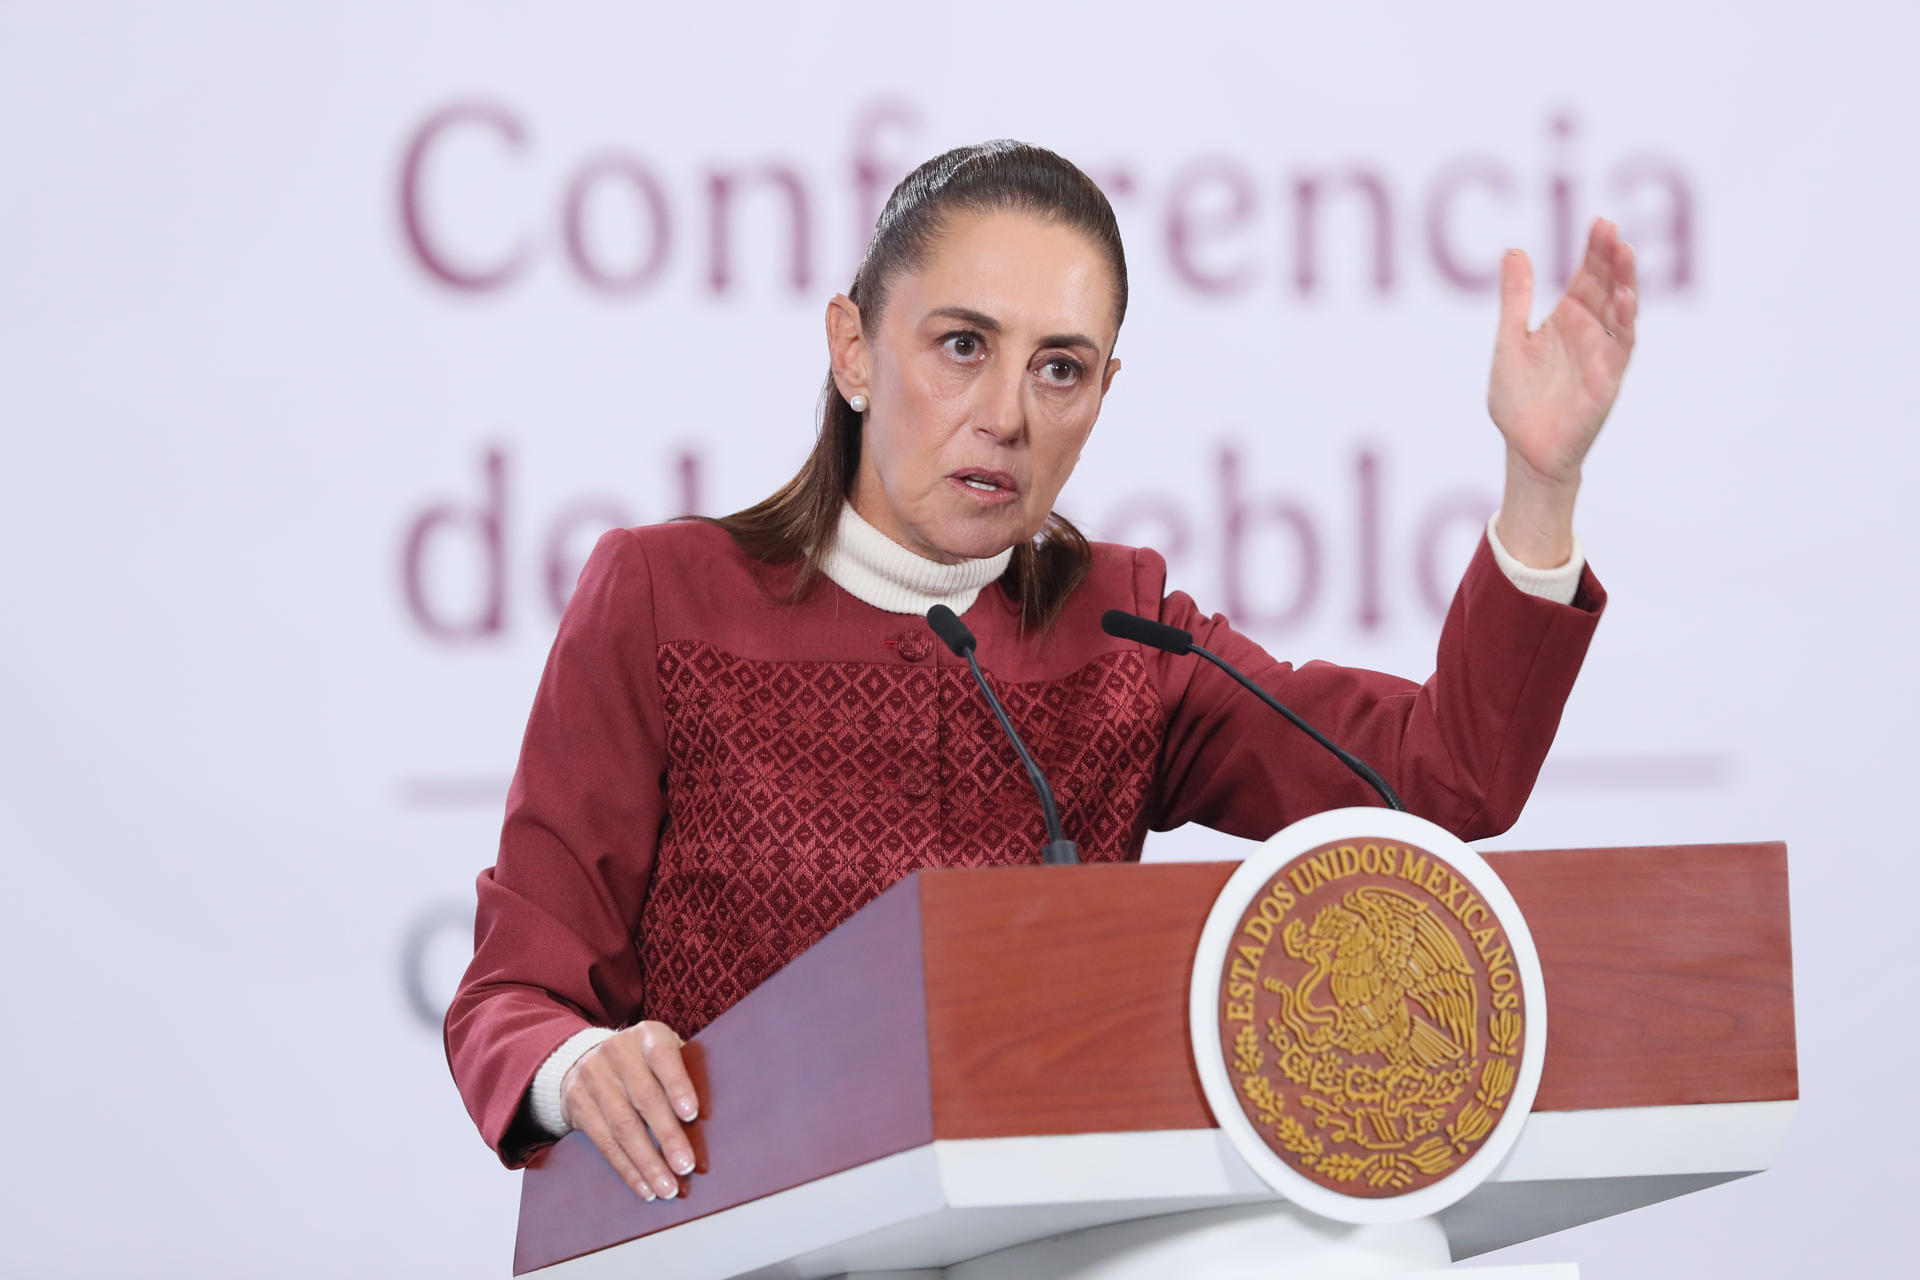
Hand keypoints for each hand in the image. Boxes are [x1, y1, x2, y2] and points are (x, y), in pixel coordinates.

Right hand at [560, 1021, 699, 1200]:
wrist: (582, 1058)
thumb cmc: (643, 1062)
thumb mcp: (663, 1052)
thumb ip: (686, 1072)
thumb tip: (718, 1112)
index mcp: (647, 1036)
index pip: (663, 1057)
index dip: (678, 1085)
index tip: (692, 1114)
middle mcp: (617, 1052)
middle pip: (645, 1099)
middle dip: (667, 1137)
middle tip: (686, 1167)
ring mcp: (593, 1077)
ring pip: (622, 1126)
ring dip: (647, 1163)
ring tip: (668, 1187)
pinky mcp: (577, 1104)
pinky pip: (604, 1142)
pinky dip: (627, 1169)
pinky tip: (644, 1187)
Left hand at [1487, 217, 1637, 566]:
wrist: (1524, 448)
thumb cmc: (1518, 399)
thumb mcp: (1510, 340)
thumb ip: (1516, 298)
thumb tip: (1514, 250)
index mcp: (1568, 319)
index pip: (1588, 276)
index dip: (1594, 249)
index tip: (1599, 220)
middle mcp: (1591, 332)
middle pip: (1608, 287)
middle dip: (1612, 258)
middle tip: (1611, 227)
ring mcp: (1602, 355)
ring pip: (1623, 312)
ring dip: (1626, 283)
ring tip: (1625, 253)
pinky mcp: (1607, 381)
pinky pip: (1621, 349)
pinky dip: (1624, 324)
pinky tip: (1625, 300)